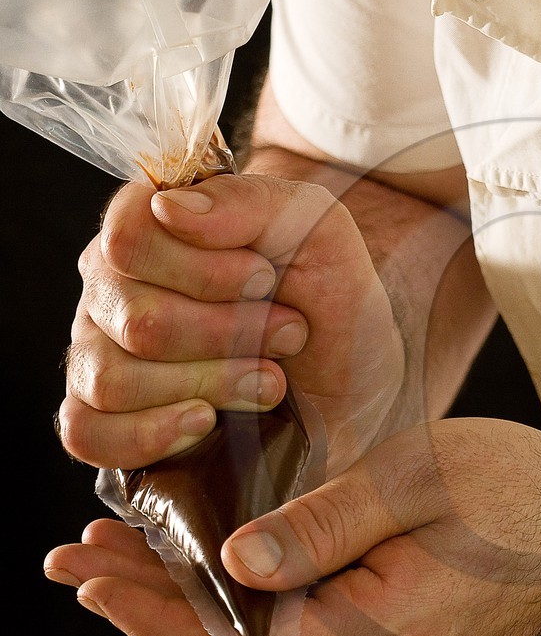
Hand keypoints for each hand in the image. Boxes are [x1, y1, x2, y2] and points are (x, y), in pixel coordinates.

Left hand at [44, 419, 540, 635]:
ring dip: (195, 604)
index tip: (86, 571)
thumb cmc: (525, 495)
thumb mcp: (417, 481)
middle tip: (77, 557)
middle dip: (151, 605)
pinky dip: (249, 607)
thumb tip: (232, 562)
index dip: (150, 612)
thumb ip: (320, 525)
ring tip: (124, 555)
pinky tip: (215, 569)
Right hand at [59, 173, 403, 473]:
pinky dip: (147, 434)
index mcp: (150, 229)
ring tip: (268, 382)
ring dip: (207, 384)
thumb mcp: (317, 230)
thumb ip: (249, 201)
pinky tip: (204, 422)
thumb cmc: (330, 299)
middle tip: (287, 335)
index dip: (203, 269)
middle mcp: (112, 290)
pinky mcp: (108, 421)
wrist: (358, 382)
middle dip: (227, 335)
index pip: (128, 239)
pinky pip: (87, 432)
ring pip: (111, 379)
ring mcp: (101, 356)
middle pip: (134, 319)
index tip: (265, 280)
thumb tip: (169, 208)